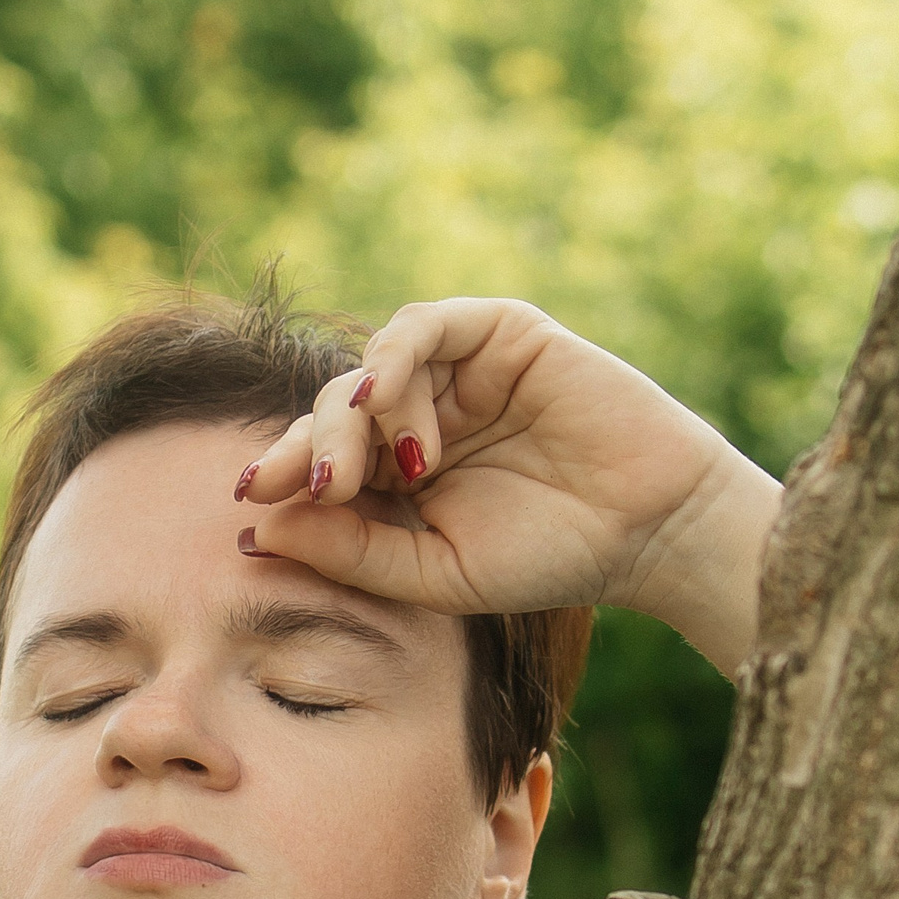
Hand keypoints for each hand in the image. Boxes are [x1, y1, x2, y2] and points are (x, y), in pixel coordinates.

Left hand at [239, 298, 780, 673]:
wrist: (650, 532)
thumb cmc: (548, 558)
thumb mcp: (431, 572)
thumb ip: (348, 552)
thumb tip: (254, 531)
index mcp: (397, 473)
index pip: (318, 457)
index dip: (279, 470)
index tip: (247, 500)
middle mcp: (419, 415)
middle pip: (331, 411)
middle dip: (309, 447)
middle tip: (316, 489)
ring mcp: (456, 371)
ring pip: (367, 369)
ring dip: (353, 417)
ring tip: (369, 470)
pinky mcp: (498, 332)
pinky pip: (422, 326)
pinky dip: (391, 360)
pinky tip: (383, 401)